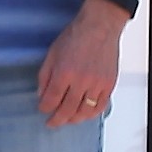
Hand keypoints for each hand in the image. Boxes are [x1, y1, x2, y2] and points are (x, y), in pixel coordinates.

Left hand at [40, 2, 128, 126]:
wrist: (99, 28)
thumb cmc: (75, 37)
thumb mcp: (51, 55)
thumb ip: (45, 76)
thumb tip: (42, 94)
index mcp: (64, 73)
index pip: (51, 99)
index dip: (45, 108)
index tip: (42, 110)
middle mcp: (82, 81)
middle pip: (68, 109)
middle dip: (57, 119)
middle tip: (52, 123)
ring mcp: (98, 84)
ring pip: (85, 111)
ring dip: (74, 119)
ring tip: (67, 120)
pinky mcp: (109, 84)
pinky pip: (101, 106)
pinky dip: (92, 114)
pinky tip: (84, 115)